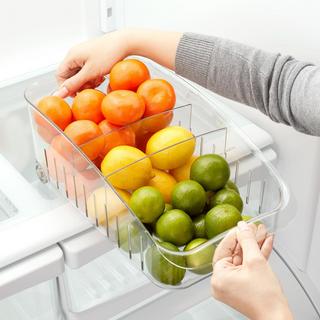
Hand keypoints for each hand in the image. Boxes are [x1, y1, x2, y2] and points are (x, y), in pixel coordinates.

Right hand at [55, 29, 181, 97]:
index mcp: (72, 56)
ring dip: (88, 81)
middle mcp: (76, 54)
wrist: (125, 42)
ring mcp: (85, 56)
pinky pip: (89, 71)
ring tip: (98, 80)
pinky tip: (102, 76)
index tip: (76, 94)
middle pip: (71, 76)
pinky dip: (94, 76)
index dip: (66, 87)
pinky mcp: (94, 57)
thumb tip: (60, 93)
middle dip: (80, 84)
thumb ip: (74, 84)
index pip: (60, 75)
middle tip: (91, 86)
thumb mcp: (90, 73)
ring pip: (81, 75)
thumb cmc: (109, 54)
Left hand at [211, 221, 292, 319]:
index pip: (223, 249)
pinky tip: (265, 245)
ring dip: (254, 246)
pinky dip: (256, 256)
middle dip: (247, 240)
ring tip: (262, 233)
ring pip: (243, 259)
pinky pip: (247, 267)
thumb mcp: (255, 261)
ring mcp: (232, 284)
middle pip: (234, 253)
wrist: (278, 318)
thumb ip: (247, 241)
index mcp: (218, 277)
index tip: (242, 226)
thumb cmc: (265, 298)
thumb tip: (242, 227)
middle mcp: (222, 282)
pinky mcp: (242, 286)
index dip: (234, 235)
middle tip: (254, 228)